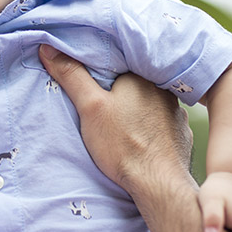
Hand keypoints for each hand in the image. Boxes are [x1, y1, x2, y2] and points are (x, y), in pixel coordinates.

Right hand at [38, 45, 192, 197]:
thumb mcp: (90, 107)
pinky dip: (151, 124)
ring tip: (122, 118)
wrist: (157, 184)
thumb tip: (49, 47)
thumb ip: (72, 75)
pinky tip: (141, 134)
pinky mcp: (181, 133)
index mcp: (143, 76)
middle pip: (136, 81)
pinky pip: (162, 120)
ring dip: (138, 106)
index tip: (90, 76)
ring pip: (151, 101)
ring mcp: (177, 112)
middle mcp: (165, 89)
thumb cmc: (123, 144)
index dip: (102, 67)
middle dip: (121, 88)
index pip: (120, 61)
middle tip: (104, 99)